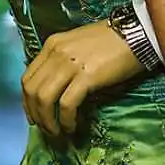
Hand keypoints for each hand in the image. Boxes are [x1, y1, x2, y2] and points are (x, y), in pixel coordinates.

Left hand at [21, 21, 142, 136]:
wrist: (137, 33)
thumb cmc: (112, 40)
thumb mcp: (78, 44)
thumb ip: (63, 60)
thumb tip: (56, 88)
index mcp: (52, 44)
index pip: (27, 77)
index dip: (27, 101)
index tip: (34, 116)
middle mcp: (56, 53)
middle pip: (32, 90)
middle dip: (35, 114)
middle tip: (46, 128)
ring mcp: (70, 64)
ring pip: (44, 99)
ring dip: (48, 121)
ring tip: (58, 132)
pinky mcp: (87, 76)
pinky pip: (67, 104)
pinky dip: (66, 120)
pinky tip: (72, 126)